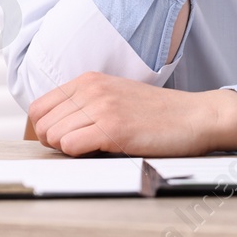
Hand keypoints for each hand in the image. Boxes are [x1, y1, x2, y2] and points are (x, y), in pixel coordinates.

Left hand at [28, 72, 236, 156]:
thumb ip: (86, 104)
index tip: (66, 138)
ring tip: (96, 148)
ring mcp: (102, 107)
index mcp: (90, 80)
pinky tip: (104, 151)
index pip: (39, 108)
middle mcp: (92, 89)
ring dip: (69, 150)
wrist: (197, 117)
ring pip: (53, 137)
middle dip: (55, 142)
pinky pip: (70, 147)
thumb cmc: (159, 113)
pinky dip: (80, 156)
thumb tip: (53, 130)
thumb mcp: (117, 96)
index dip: (47, 129)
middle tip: (82, 147)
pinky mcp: (112, 128)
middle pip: (42, 125)